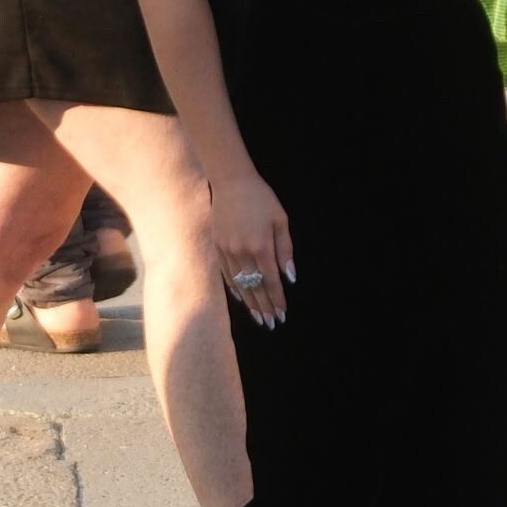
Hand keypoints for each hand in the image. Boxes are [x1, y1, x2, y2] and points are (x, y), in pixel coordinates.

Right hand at [210, 170, 294, 327]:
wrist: (231, 182)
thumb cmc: (261, 198)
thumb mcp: (280, 220)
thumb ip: (285, 249)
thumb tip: (290, 276)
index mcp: (261, 246)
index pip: (271, 281)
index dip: (277, 299)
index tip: (282, 314)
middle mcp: (242, 253)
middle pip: (255, 287)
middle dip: (264, 307)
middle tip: (271, 323)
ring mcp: (227, 251)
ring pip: (239, 284)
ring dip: (250, 303)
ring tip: (258, 318)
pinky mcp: (217, 247)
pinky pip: (226, 274)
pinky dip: (234, 289)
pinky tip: (241, 299)